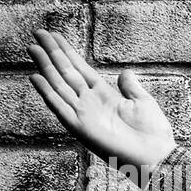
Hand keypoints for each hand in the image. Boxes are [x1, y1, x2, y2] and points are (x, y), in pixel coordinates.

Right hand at [27, 29, 177, 170]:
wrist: (156, 157)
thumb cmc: (153, 134)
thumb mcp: (143, 103)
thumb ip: (131, 88)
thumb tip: (125, 73)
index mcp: (105, 96)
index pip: (81, 69)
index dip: (67, 52)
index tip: (54, 35)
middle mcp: (90, 104)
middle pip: (67, 73)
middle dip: (52, 53)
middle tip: (38, 32)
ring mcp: (84, 115)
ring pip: (59, 86)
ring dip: (46, 67)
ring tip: (33, 47)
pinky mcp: (81, 128)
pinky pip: (60, 108)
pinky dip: (48, 93)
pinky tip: (35, 77)